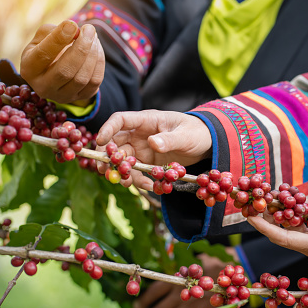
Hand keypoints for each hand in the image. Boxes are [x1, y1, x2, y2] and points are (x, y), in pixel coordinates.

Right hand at [20, 20, 104, 103]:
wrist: (56, 71)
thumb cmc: (47, 49)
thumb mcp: (42, 38)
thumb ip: (54, 32)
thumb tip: (75, 30)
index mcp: (29, 70)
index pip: (43, 55)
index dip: (59, 39)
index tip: (72, 24)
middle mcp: (43, 87)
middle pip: (65, 71)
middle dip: (81, 48)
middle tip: (89, 29)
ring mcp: (63, 96)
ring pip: (83, 78)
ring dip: (92, 54)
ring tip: (93, 36)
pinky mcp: (81, 97)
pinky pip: (95, 81)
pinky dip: (99, 62)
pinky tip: (97, 48)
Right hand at [96, 110, 212, 189]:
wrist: (206, 143)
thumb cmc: (196, 132)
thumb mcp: (186, 135)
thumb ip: (169, 139)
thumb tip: (152, 143)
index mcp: (147, 120)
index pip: (120, 120)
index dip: (107, 129)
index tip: (100, 141)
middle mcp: (139, 134)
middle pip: (115, 143)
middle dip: (107, 156)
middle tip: (104, 170)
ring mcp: (142, 149)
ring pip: (123, 161)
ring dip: (122, 172)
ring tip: (127, 184)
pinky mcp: (148, 162)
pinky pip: (138, 172)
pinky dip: (140, 181)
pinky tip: (150, 187)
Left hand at [133, 252, 234, 307]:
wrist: (236, 272)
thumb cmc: (216, 263)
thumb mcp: (197, 263)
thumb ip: (184, 271)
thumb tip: (174, 274)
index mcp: (179, 280)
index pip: (155, 291)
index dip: (145, 300)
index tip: (138, 305)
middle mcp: (183, 294)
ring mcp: (194, 306)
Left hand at [247, 180, 307, 263]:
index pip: (283, 238)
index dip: (265, 227)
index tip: (251, 217)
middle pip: (280, 234)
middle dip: (265, 220)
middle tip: (253, 203)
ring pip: (288, 231)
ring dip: (276, 217)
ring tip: (265, 201)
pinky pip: (297, 228)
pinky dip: (289, 216)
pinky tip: (284, 203)